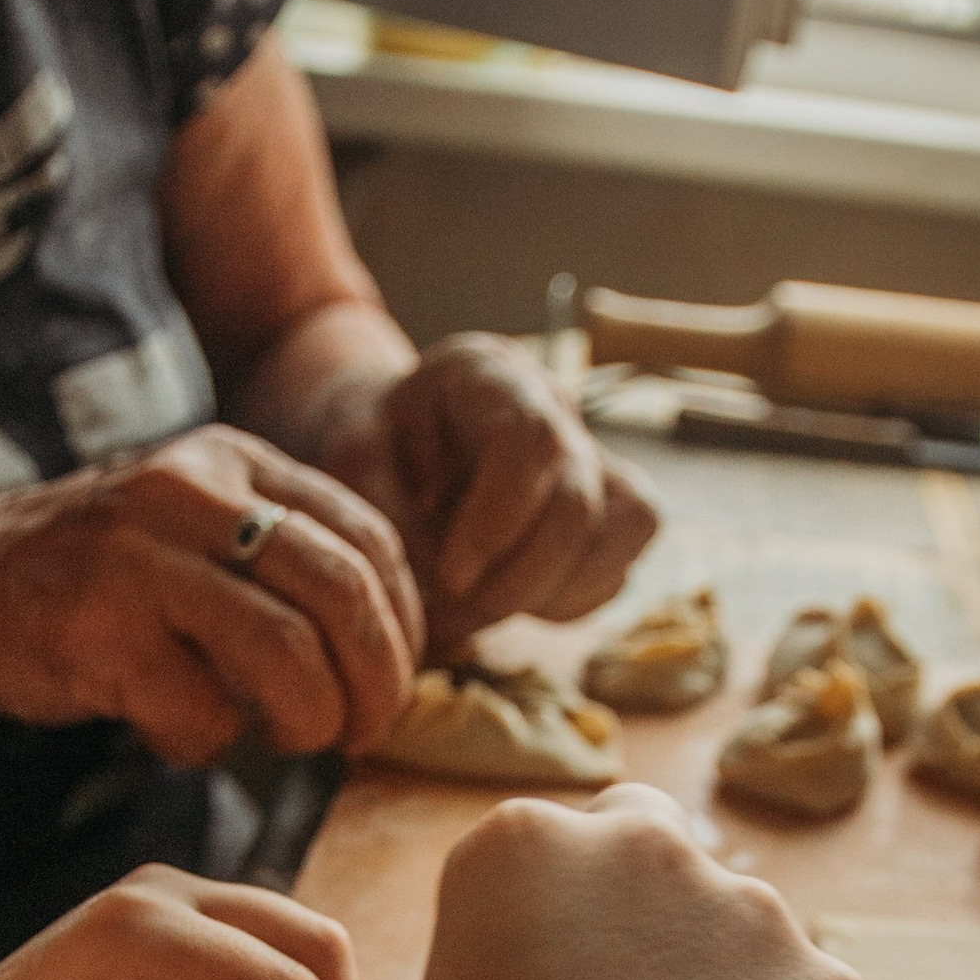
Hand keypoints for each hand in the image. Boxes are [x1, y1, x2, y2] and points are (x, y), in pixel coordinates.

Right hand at [0, 426, 421, 761]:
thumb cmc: (89, 578)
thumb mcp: (189, 525)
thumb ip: (277, 554)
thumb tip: (389, 642)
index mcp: (229, 461)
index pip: (368, 540)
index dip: (404, 627)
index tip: (391, 683)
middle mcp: (190, 494)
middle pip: (344, 594)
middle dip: (376, 683)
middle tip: (361, 734)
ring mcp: (140, 559)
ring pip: (288, 654)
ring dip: (308, 720)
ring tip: (289, 741)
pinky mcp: (97, 632)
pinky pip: (201, 712)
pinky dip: (209, 743)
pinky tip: (180, 733)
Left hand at [312, 337, 658, 654]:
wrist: (388, 448)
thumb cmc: (370, 450)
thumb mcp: (354, 472)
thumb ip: (398, 524)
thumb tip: (455, 595)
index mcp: (488, 375)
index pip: (531, 439)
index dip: (500, 520)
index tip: (452, 577)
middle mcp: (554, 406)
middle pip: (580, 496)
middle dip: (523, 574)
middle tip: (459, 604)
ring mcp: (591, 454)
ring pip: (626, 526)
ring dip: (556, 588)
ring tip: (483, 601)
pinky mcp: (608, 507)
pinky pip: (620, 562)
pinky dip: (571, 598)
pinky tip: (514, 596)